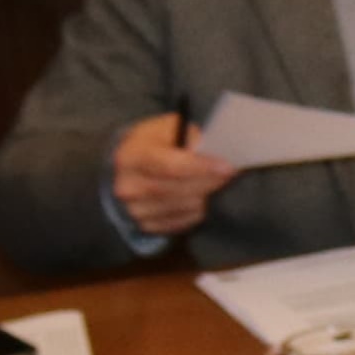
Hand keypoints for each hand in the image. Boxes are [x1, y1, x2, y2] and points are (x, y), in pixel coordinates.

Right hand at [111, 113, 236, 237]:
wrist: (125, 168)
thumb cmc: (151, 144)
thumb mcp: (164, 128)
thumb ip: (186, 134)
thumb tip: (207, 149)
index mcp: (130, 156)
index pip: (170, 166)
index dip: (201, 168)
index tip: (227, 168)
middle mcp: (128, 186)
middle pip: (178, 189)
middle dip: (209, 182)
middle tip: (229, 174)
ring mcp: (135, 209)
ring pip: (183, 207)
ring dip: (205, 196)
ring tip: (217, 184)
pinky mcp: (145, 226)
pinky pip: (181, 222)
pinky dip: (196, 211)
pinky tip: (202, 198)